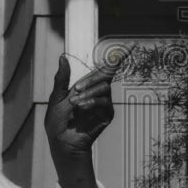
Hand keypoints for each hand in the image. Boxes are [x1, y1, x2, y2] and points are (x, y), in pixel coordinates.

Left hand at [44, 55, 120, 187]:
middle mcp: (98, 92)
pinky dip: (92, 102)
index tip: (130, 46)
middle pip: (105, 75)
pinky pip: (105, 101)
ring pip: (104, 88)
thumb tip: (63, 57)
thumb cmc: (58, 121)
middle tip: (76, 89)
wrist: (63, 141)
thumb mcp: (57, 96)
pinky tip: (82, 108)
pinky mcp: (107, 114)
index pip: (104, 68)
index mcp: (86, 85)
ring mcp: (104, 103)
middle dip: (91, 80)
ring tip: (74, 105)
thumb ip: (62, 78)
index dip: (118, 57)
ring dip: (88, 94)